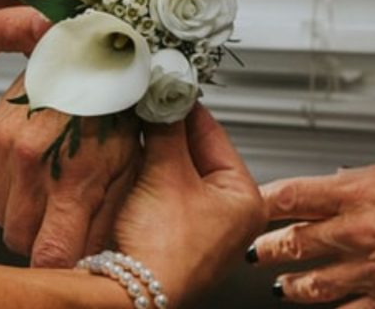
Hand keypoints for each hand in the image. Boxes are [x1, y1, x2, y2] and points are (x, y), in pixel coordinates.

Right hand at [0, 76, 141, 266]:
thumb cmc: (114, 106)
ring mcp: (1, 149)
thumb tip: (95, 255)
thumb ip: (107, 215)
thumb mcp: (128, 164)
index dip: (59, 265)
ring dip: (20, 214)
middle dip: (41, 237)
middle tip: (61, 216)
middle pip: (18, 241)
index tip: (67, 257)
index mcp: (71, 177)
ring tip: (47, 186)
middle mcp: (30, 165)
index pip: (50, 256)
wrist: (88, 54)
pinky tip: (20, 179)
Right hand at [114, 105, 265, 307]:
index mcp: (245, 199)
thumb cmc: (164, 251)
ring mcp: (201, 229)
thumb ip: (166, 127)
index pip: (215, 134)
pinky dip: (146, 176)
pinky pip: (160, 193)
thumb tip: (166, 94)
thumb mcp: (165, 172)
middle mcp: (229, 216)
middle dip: (166, 130)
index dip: (185, 108)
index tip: (167, 86)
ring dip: (154, 151)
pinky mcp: (173, 237)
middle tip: (146, 105)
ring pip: (175, 172)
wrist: (129, 293)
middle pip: (194, 152)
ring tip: (135, 129)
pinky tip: (129, 162)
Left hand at [249, 164, 374, 307]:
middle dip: (265, 249)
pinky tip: (322, 308)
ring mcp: (371, 269)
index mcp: (359, 191)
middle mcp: (358, 230)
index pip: (290, 195)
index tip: (247, 206)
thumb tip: (331, 184)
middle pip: (290, 242)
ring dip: (289, 285)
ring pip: (309, 283)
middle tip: (253, 252)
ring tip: (281, 285)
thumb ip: (360, 182)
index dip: (260, 202)